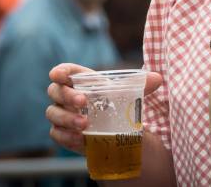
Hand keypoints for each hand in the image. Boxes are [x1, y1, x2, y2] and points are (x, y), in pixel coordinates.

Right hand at [45, 63, 162, 153]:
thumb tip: (158, 79)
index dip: (60, 71)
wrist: (117, 131)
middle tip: (83, 102)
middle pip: (55, 91)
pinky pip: (57, 134)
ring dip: (66, 118)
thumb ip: (143, 84)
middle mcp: (67, 96)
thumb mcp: (131, 94)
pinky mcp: (63, 134)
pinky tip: (80, 138)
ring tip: (85, 124)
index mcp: (82, 81)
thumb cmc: (118, 104)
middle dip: (66, 95)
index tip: (57, 74)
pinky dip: (67, 136)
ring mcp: (62, 115)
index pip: (65, 71)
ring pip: (53, 113)